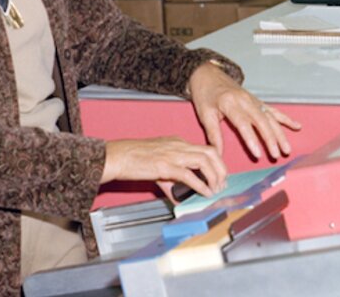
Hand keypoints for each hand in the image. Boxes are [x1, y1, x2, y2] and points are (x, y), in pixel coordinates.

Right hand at [102, 137, 227, 197]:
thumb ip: (171, 180)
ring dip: (214, 177)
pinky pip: (190, 175)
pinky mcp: (165, 165)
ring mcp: (173, 154)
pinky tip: (204, 193)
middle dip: (221, 169)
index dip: (217, 163)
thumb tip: (179, 197)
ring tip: (215, 189)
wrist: (117, 156)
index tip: (220, 176)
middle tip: (222, 184)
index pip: (206, 149)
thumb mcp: (157, 165)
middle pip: (211, 152)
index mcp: (178, 142)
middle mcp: (179, 145)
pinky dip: (201, 185)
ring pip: (205, 160)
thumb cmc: (133, 158)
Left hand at [187, 62, 301, 159]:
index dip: (251, 139)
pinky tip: (297, 126)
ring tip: (286, 149)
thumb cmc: (205, 94)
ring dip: (280, 133)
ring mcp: (253, 100)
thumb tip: (218, 154)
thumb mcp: (205, 114)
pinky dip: (285, 119)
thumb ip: (213, 134)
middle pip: (262, 121)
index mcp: (230, 103)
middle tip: (277, 155)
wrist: (207, 74)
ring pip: (270, 118)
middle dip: (271, 139)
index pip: (243, 124)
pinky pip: (273, 110)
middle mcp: (245, 100)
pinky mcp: (256, 100)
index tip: (258, 154)